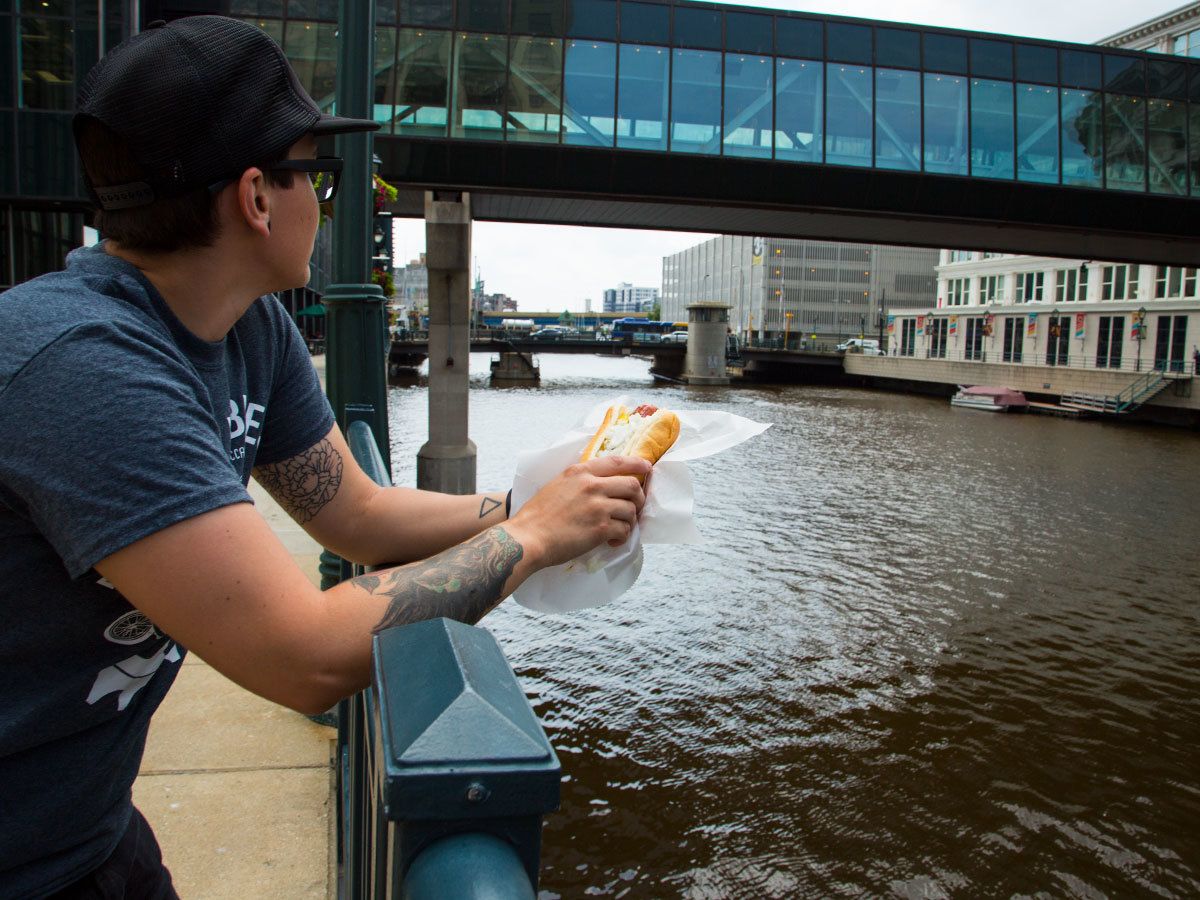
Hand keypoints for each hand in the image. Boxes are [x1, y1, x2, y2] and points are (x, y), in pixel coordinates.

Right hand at [506, 455, 650, 567]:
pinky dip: (622, 537)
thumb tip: (599, 484)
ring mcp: (598, 507)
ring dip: (629, 520)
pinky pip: (625, 529)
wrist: (528, 538)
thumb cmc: (536, 515)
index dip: (637, 463)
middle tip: (634, 508)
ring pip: (631, 509)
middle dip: (639, 498)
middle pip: (632, 485)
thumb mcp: (557, 484)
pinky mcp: (600, 528)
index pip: (617, 461)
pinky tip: (612, 541)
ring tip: (618, 528)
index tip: (647, 467)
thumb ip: (579, 481)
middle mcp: (592, 485)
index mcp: (580, 472)